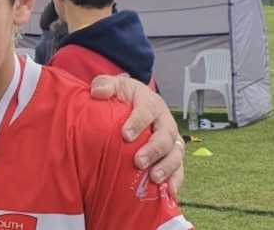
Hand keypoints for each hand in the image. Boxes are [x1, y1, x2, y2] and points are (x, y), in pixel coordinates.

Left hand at [90, 75, 183, 197]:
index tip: (125, 135)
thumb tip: (97, 92)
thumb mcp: (114, 85)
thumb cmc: (123, 95)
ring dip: (167, 167)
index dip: (138, 122)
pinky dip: (176, 179)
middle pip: (166, 135)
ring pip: (176, 152)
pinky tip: (169, 191)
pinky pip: (179, 167)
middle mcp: (164, 120)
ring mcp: (171, 138)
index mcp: (150, 102)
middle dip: (153, 149)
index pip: (146, 110)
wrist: (134, 102)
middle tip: (138, 161)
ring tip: (153, 178)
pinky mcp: (172, 153)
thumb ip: (105, 85)